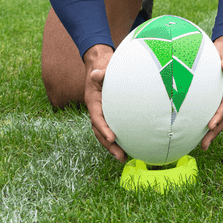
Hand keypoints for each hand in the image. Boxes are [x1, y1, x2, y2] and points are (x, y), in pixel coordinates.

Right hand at [83, 44, 126, 161]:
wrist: (100, 65)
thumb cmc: (102, 66)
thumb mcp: (100, 68)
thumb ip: (99, 73)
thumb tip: (97, 74)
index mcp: (93, 101)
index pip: (97, 118)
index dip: (103, 129)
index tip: (112, 139)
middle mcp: (96, 110)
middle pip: (100, 131)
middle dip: (109, 146)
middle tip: (121, 156)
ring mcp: (103, 112)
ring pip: (106, 133)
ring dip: (113, 146)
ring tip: (125, 157)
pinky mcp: (110, 113)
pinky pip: (113, 127)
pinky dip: (119, 138)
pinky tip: (129, 146)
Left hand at [201, 35, 222, 150]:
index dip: (218, 115)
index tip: (209, 126)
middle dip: (215, 131)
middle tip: (204, 145)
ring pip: (220, 118)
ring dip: (212, 132)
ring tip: (202, 145)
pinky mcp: (218, 97)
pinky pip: (215, 113)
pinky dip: (209, 124)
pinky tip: (200, 132)